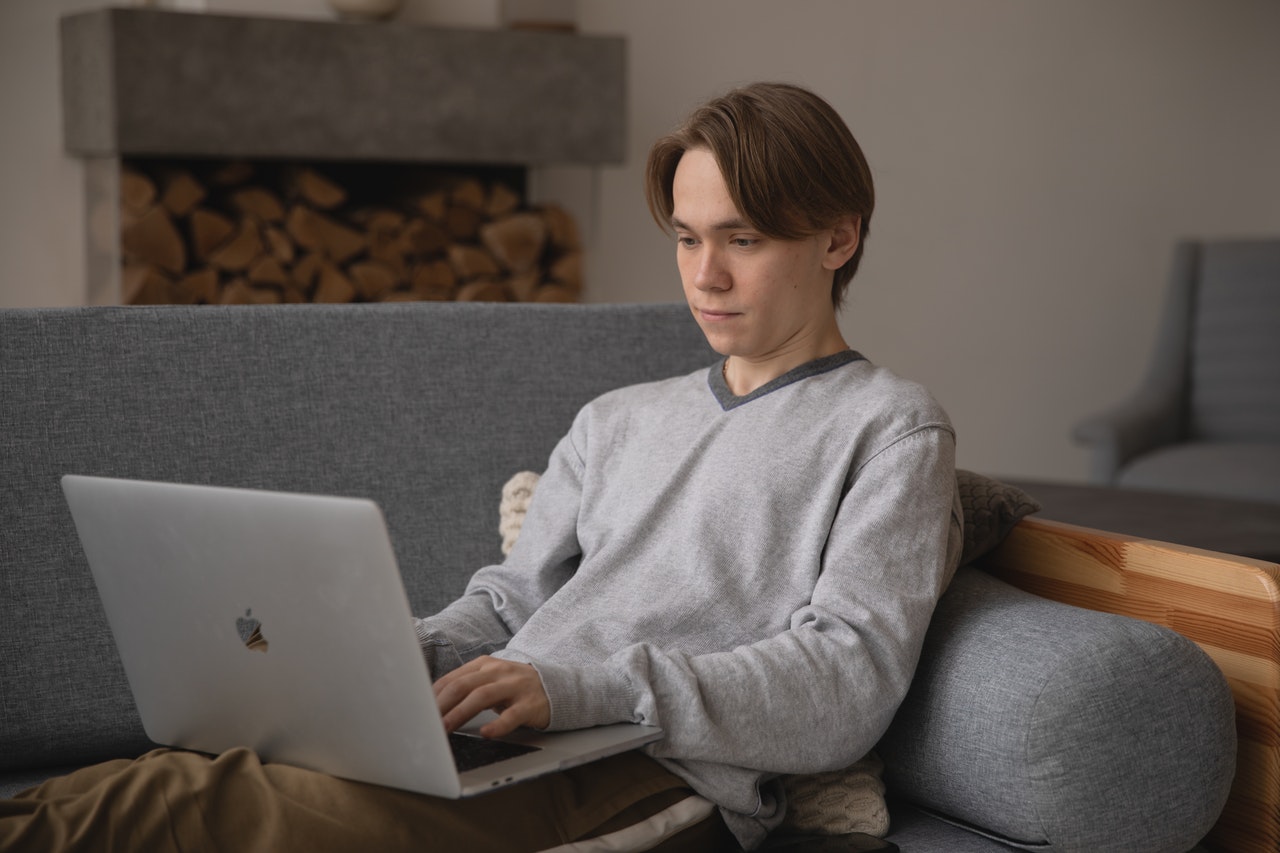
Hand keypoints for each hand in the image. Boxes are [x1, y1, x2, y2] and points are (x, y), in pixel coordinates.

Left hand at [432, 656, 550, 737]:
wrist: (556, 686)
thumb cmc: (514, 687)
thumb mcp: (490, 680)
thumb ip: (466, 687)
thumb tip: (433, 705)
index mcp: (484, 665)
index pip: (452, 679)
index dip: (433, 696)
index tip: (418, 712)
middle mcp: (498, 672)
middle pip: (463, 685)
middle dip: (441, 705)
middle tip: (426, 723)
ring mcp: (515, 687)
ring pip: (483, 696)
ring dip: (460, 713)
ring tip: (445, 728)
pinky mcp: (530, 704)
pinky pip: (512, 715)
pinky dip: (497, 724)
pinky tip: (486, 733)